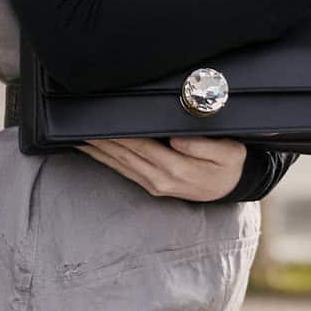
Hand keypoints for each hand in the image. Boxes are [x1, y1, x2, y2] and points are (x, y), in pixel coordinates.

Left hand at [77, 135, 246, 199]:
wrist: (232, 188)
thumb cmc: (229, 165)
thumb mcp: (229, 153)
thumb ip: (203, 146)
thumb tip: (176, 140)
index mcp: (177, 168)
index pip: (140, 146)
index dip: (118, 135)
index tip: (101, 122)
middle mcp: (161, 179)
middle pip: (124, 155)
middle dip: (101, 140)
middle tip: (80, 124)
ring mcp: (154, 184)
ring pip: (119, 164)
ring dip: (98, 151)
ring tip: (78, 136)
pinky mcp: (151, 186)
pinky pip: (123, 172)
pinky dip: (106, 160)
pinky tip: (93, 151)